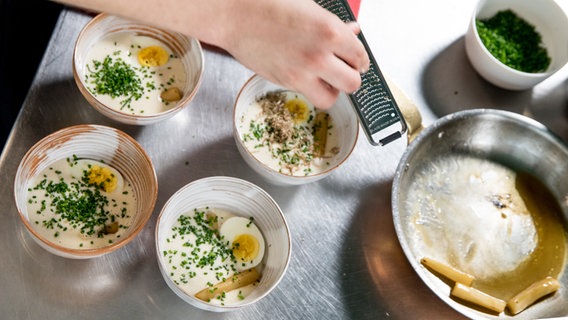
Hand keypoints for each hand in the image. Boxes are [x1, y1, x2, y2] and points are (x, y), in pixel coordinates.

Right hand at [218, 0, 369, 108]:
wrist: (234, 14)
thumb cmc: (268, 3)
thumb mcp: (309, 6)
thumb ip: (334, 24)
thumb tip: (353, 31)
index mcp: (329, 30)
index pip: (360, 56)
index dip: (360, 60)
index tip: (357, 61)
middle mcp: (319, 55)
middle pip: (353, 82)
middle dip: (351, 76)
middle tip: (344, 69)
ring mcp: (302, 72)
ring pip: (333, 97)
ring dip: (334, 89)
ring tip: (327, 78)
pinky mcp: (286, 82)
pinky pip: (310, 96)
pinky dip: (314, 90)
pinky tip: (309, 77)